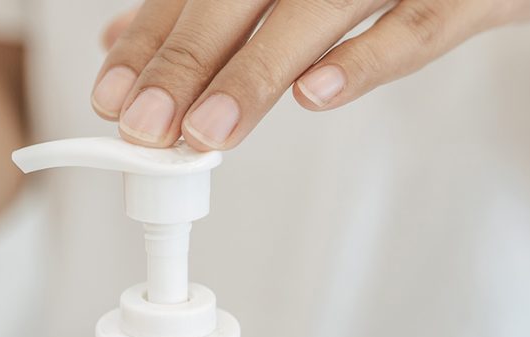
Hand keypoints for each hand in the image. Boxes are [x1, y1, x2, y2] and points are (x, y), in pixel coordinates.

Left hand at [90, 0, 529, 149]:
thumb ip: (219, 7)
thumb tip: (124, 44)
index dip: (154, 38)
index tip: (113, 93)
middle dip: (187, 59)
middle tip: (145, 124)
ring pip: (316, 10)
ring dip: (256, 71)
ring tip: (207, 130)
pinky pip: (416, 25)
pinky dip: (366, 61)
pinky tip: (315, 97)